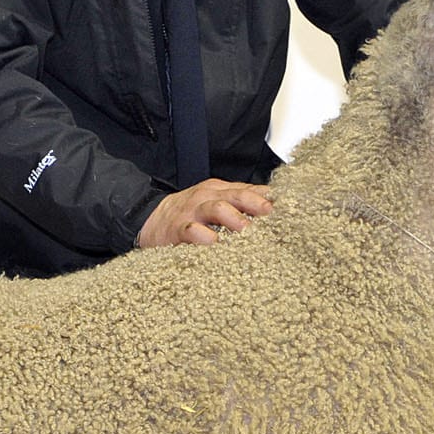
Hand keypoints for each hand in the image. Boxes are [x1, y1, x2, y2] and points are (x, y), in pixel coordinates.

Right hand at [137, 179, 272, 246]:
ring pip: (215, 208)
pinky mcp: (177, 230)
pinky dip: (204, 237)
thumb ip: (240, 204)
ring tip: (246, 229)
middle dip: (253, 202)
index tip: (285, 207)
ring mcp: (192, 213)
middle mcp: (208, 198)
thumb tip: (271, 205)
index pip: (247, 190)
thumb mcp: (214, 202)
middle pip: (235, 195)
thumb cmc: (188, 215)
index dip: (266, 197)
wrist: (148, 219)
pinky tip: (214, 244)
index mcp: (219, 190)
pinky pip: (192, 231)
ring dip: (233, 217)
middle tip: (268, 212)